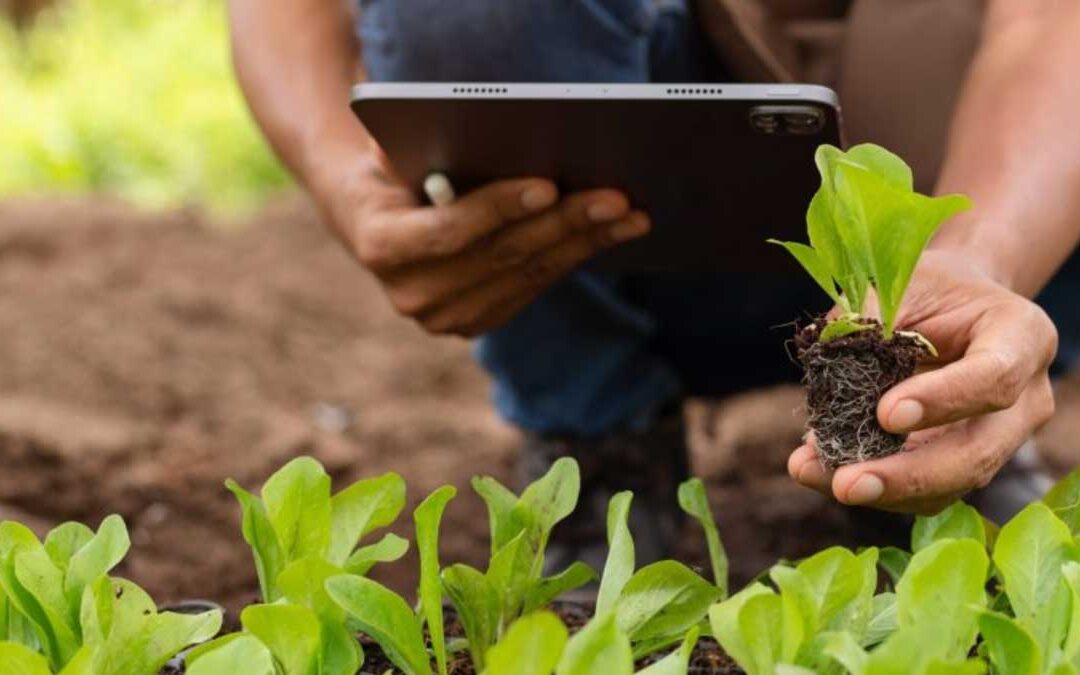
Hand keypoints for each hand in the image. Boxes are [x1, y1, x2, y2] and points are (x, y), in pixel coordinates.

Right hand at [310, 149, 647, 336]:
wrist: (371, 221)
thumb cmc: (391, 168)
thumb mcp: (393, 149)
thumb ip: (426, 145)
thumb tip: (490, 133)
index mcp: (381, 247)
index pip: (448, 232)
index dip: (498, 209)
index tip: (548, 184)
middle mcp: (412, 295)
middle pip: (501, 258)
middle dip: (563, 224)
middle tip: (615, 198)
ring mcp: (445, 318)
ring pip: (527, 275)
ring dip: (585, 243)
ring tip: (631, 215)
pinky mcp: (475, 324)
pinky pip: (534, 286)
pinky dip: (574, 256)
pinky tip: (611, 232)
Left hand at [787, 249, 1057, 513]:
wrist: (953, 305)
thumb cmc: (929, 289)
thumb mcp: (901, 285)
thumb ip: (869, 324)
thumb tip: (826, 377)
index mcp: (1021, 336)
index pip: (993, 377)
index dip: (942, 401)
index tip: (885, 415)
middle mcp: (1025, 397)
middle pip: (977, 452)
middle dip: (908, 475)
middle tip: (845, 484)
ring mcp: (1000, 438)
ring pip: (951, 483)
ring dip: (880, 490)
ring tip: (813, 474)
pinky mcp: (966, 462)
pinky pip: (926, 491)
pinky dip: (873, 487)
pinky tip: (820, 473)